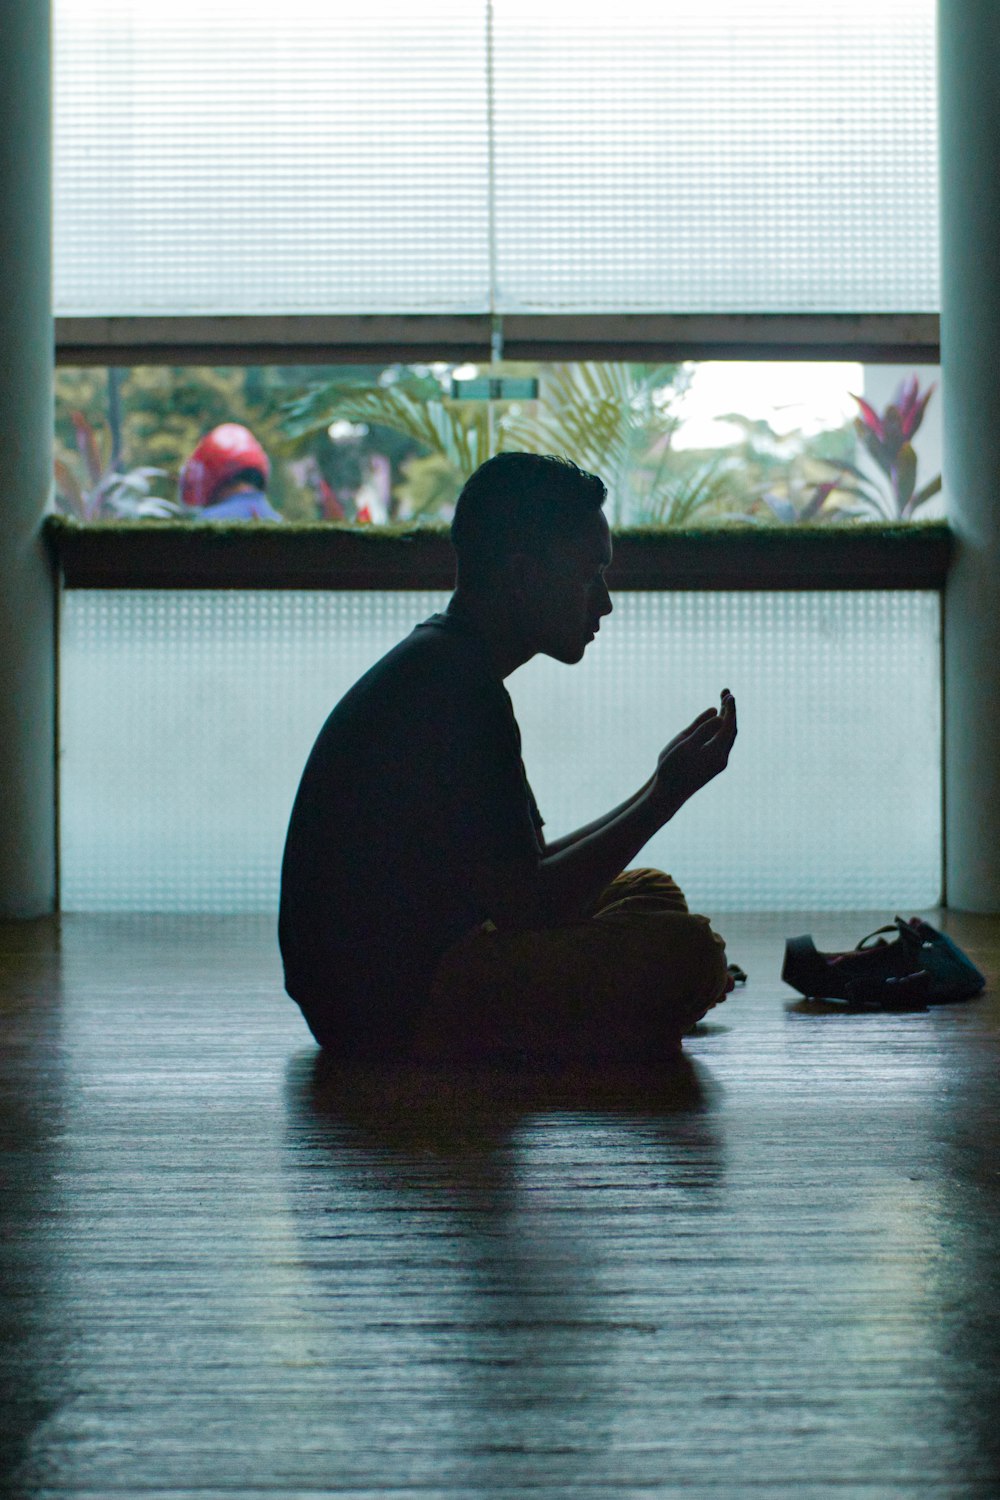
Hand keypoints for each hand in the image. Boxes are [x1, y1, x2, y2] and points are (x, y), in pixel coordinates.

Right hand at [651, 690, 736, 818]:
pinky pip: (721, 743)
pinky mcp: (713, 766)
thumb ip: (702, 729)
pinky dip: (721, 729)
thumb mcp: (684, 744)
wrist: (668, 794)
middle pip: (731, 729)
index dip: (730, 708)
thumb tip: (719, 716)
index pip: (729, 725)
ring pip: (727, 737)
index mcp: (717, 752)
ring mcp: (718, 763)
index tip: (729, 694)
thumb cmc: (672, 768)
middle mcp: (722, 758)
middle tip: (726, 692)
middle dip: (729, 711)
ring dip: (726, 719)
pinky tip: (716, 721)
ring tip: (723, 702)